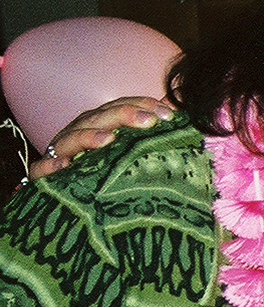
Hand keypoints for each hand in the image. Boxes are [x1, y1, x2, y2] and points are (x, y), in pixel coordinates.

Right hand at [27, 96, 173, 178]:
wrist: (69, 201)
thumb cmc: (105, 171)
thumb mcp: (129, 153)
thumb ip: (150, 137)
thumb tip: (181, 118)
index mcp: (101, 125)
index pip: (122, 106)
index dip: (144, 105)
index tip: (168, 114)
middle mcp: (79, 132)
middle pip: (100, 117)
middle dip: (124, 115)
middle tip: (150, 121)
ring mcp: (59, 152)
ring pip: (71, 138)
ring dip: (89, 136)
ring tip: (109, 140)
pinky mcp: (42, 175)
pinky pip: (40, 169)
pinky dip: (50, 165)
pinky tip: (63, 165)